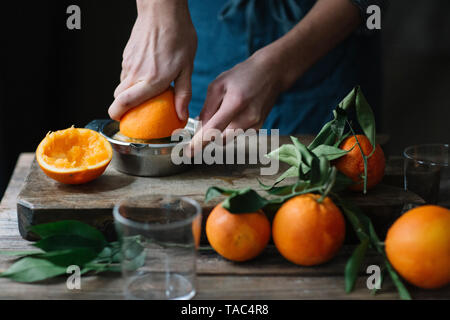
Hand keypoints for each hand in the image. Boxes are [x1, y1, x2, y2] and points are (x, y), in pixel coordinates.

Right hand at [108, 0, 196, 120]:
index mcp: (151, 80)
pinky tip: (146, 76)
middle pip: (118, 97)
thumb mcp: (186, 68)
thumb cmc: (178, 36)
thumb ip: (183, 93)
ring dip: (129, 93)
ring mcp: (129, 63)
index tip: (122, 121)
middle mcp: (136, 73)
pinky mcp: (127, 55)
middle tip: (136, 113)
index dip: (117, 115)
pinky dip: (132, 80)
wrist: (163, 11)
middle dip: (123, 108)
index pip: (124, 102)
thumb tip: (181, 115)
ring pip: (121, 85)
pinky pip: (125, 73)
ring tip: (145, 94)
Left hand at [190, 49, 285, 150]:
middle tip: (203, 125)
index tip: (189, 152)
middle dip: (208, 136)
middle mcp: (248, 117)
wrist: (271, 73)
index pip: (214, 129)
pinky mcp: (258, 127)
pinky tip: (233, 114)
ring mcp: (255, 124)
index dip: (200, 143)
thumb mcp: (218, 85)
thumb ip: (207, 108)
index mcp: (235, 103)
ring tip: (222, 114)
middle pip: (220, 139)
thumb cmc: (243, 75)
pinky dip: (230, 129)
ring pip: (228, 138)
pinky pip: (238, 135)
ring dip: (220, 132)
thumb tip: (199, 128)